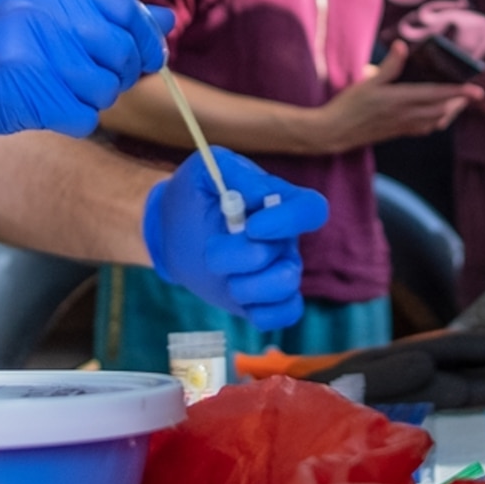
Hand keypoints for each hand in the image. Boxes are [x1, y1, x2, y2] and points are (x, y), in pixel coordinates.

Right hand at [0, 0, 169, 140]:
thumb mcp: (31, 3)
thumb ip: (96, 9)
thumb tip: (165, 21)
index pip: (125, 6)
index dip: (146, 36)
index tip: (150, 54)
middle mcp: (42, 10)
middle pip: (120, 49)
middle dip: (123, 72)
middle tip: (100, 78)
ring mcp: (34, 52)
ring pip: (105, 87)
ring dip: (95, 98)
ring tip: (63, 91)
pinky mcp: (29, 94)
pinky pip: (84, 116)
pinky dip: (76, 120)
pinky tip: (50, 109)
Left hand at [143, 149, 328, 332]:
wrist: (172, 232)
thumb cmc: (193, 195)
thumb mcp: (202, 169)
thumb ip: (232, 171)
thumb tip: (262, 195)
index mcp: (279, 201)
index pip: (312, 209)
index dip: (288, 221)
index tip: (251, 227)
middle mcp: (287, 237)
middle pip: (287, 258)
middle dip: (240, 258)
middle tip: (211, 249)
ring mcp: (279, 269)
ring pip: (286, 287)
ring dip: (245, 286)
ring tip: (221, 274)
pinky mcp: (266, 297)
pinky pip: (286, 314)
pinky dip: (263, 313)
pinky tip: (238, 298)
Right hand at [303, 41, 480, 151]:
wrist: (334, 132)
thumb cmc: (348, 105)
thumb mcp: (366, 82)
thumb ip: (388, 66)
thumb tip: (403, 46)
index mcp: (400, 100)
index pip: (437, 95)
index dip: (459, 92)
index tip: (477, 90)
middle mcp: (406, 115)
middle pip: (442, 110)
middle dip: (459, 102)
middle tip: (471, 93)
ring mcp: (403, 126)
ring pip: (436, 121)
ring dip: (450, 113)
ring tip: (458, 103)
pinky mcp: (398, 133)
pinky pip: (425, 129)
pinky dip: (436, 122)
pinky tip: (436, 116)